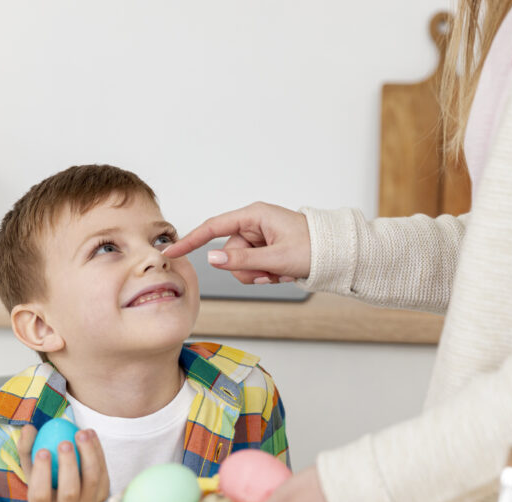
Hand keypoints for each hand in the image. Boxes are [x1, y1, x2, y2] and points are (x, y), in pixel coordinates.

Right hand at [17, 424, 109, 501]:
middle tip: (64, 442)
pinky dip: (98, 451)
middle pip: (69, 492)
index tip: (42, 450)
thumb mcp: (30, 466)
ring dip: (88, 454)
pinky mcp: (102, 496)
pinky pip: (102, 472)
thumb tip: (29, 428)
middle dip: (68, 466)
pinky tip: (90, 433)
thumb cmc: (43, 477)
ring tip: (81, 432)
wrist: (68, 500)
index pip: (40, 495)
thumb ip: (26, 448)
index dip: (41, 474)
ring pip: (91, 480)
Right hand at [162, 202, 311, 284]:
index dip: (191, 240)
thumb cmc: (314, 248)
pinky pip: (253, 267)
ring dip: (258, 274)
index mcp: (255, 216)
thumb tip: (213, 259)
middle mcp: (255, 224)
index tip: (172, 251)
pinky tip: (283, 273)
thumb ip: (242, 260)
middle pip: (229, 253)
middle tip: (271, 272)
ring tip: (281, 272)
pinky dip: (266, 274)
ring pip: (241, 264)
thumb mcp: (276, 257)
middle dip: (247, 269)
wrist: (338, 254)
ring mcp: (260, 238)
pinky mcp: (266, 249)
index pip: (213, 228)